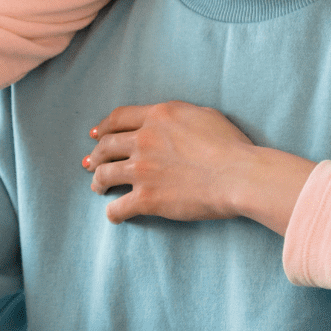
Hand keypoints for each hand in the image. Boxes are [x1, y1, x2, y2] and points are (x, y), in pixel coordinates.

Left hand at [84, 102, 314, 232]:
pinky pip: (118, 207)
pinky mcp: (147, 198)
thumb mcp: (204, 115)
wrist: (239, 175)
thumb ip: (179, 116)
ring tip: (97, 187)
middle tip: (90, 163)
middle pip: (106, 146)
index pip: (118, 118)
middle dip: (95, 155)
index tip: (95, 135)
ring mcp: (142, 169)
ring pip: (105, 174)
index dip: (102, 127)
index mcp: (157, 117)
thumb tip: (171, 123)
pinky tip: (114, 214)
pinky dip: (113, 212)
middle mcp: (144, 140)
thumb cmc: (231, 145)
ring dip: (97, 181)